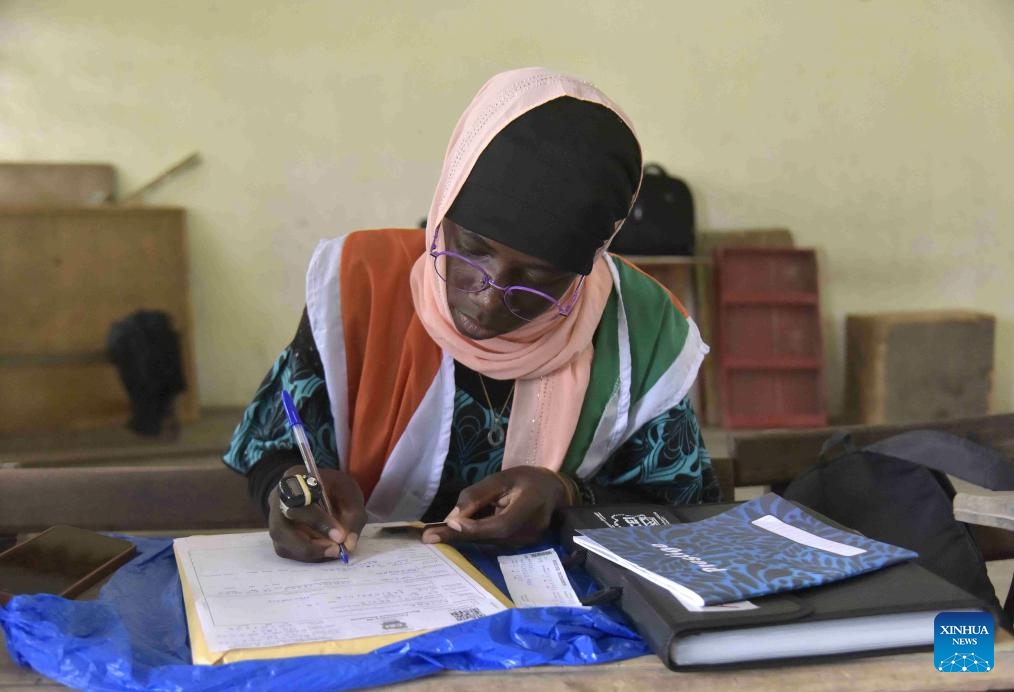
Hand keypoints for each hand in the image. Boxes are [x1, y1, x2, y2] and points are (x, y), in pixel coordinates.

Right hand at [268, 466, 366, 561]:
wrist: (319, 488)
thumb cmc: (333, 487)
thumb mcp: (349, 491)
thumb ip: (353, 514)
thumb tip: (349, 544)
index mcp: (293, 478)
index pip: (299, 502)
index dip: (319, 521)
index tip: (340, 536)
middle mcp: (276, 500)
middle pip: (280, 529)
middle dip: (310, 545)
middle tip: (336, 551)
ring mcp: (273, 519)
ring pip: (282, 544)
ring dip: (310, 553)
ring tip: (332, 551)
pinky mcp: (278, 535)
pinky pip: (287, 551)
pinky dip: (307, 555)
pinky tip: (324, 550)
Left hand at [421, 466, 573, 546]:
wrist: (553, 492)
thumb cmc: (525, 480)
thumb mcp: (502, 477)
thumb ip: (477, 496)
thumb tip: (452, 517)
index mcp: (530, 505)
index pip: (502, 524)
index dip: (476, 527)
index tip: (450, 524)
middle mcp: (531, 529)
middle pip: (490, 538)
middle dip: (459, 537)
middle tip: (429, 536)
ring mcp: (528, 542)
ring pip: (490, 543)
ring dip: (464, 538)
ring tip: (437, 533)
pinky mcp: (522, 547)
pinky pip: (494, 543)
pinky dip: (475, 538)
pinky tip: (458, 533)